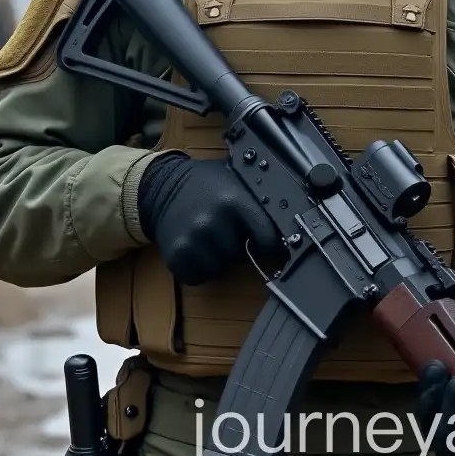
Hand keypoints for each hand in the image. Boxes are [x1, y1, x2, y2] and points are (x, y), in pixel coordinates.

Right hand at [137, 153, 279, 284]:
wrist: (161, 185)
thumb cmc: (205, 183)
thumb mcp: (234, 179)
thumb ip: (256, 197)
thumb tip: (293, 213)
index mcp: (235, 201)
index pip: (267, 236)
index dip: (268, 242)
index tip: (266, 242)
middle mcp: (215, 221)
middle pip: (241, 254)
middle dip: (236, 244)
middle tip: (224, 228)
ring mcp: (195, 240)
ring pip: (220, 267)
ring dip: (217, 258)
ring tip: (208, 237)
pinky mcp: (177, 255)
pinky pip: (199, 277)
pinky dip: (198, 268)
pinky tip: (195, 248)